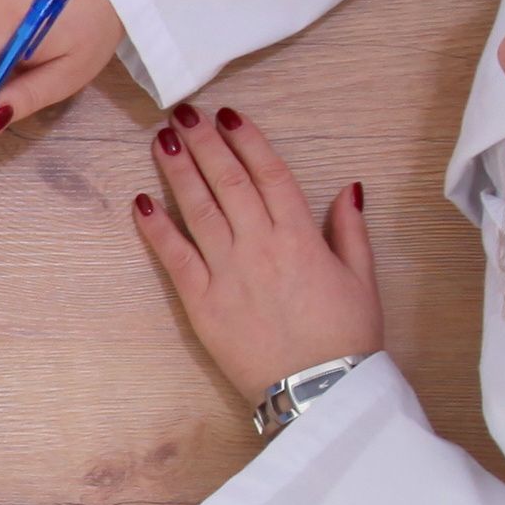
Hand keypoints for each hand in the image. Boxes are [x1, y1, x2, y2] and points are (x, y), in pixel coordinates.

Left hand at [131, 102, 385, 408]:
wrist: (320, 392)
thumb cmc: (346, 338)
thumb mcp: (363, 278)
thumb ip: (350, 230)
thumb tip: (349, 187)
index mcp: (300, 237)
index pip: (269, 174)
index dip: (246, 140)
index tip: (227, 115)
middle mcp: (260, 246)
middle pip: (227, 182)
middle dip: (204, 143)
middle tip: (183, 112)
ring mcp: (228, 273)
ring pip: (198, 210)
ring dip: (178, 172)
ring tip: (162, 140)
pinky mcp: (202, 303)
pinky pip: (175, 258)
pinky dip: (157, 229)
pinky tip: (141, 202)